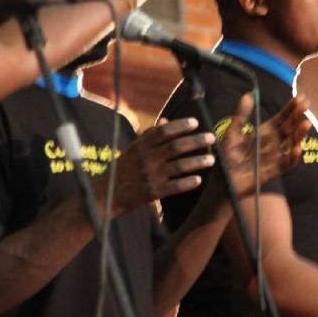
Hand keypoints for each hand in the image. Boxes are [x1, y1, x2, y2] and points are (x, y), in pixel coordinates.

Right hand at [96, 117, 214, 215]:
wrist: (106, 195)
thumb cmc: (122, 170)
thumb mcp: (132, 150)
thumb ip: (149, 136)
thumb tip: (165, 121)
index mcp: (141, 146)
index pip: (164, 131)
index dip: (180, 125)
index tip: (195, 122)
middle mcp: (146, 159)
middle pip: (176, 146)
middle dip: (196, 141)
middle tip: (211, 137)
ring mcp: (149, 176)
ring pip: (179, 166)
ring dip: (198, 161)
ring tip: (212, 159)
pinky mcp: (152, 193)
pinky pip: (174, 186)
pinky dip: (188, 182)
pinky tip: (199, 180)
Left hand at [218, 94, 310, 196]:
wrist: (223, 178)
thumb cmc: (227, 155)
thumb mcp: (232, 133)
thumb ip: (241, 115)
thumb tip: (248, 94)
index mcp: (266, 131)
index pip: (282, 117)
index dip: (291, 108)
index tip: (300, 97)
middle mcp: (274, 142)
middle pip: (290, 128)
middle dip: (298, 117)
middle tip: (306, 105)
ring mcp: (276, 156)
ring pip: (292, 143)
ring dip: (299, 134)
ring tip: (305, 123)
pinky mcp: (274, 170)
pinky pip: (287, 164)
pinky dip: (293, 157)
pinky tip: (297, 148)